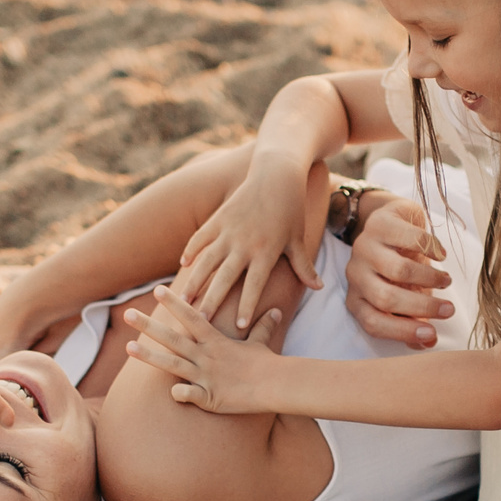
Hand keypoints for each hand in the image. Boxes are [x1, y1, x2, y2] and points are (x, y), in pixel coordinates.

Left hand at [125, 290, 284, 414]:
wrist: (276, 385)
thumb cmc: (267, 364)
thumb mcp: (261, 343)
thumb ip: (263, 327)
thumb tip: (276, 311)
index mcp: (215, 341)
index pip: (191, 317)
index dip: (174, 303)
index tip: (158, 290)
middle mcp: (205, 356)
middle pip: (172, 338)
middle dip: (148, 325)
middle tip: (127, 313)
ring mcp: (205, 376)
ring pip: (171, 363)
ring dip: (148, 356)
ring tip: (127, 347)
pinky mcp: (208, 397)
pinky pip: (186, 395)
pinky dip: (178, 394)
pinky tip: (175, 394)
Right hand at [171, 160, 327, 332]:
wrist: (276, 173)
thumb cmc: (290, 208)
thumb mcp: (298, 238)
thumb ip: (304, 266)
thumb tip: (319, 288)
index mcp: (266, 251)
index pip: (255, 285)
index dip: (246, 305)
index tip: (238, 326)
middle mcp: (245, 243)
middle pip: (225, 277)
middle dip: (212, 300)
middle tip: (200, 321)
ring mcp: (228, 230)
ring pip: (207, 260)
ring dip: (194, 281)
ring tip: (182, 300)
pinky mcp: (218, 218)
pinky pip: (201, 237)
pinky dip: (191, 250)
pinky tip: (182, 264)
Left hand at [345, 195, 455, 346]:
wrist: (389, 221)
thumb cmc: (398, 266)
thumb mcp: (405, 295)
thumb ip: (414, 320)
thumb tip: (429, 342)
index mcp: (357, 299)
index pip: (373, 323)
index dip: (403, 331)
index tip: (432, 335)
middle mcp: (355, 274)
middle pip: (386, 298)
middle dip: (422, 307)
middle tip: (449, 310)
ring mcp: (365, 247)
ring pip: (398, 270)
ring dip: (429, 278)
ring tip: (447, 282)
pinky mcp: (380, 223)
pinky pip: (410, 239)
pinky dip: (431, 250)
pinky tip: (442, 255)